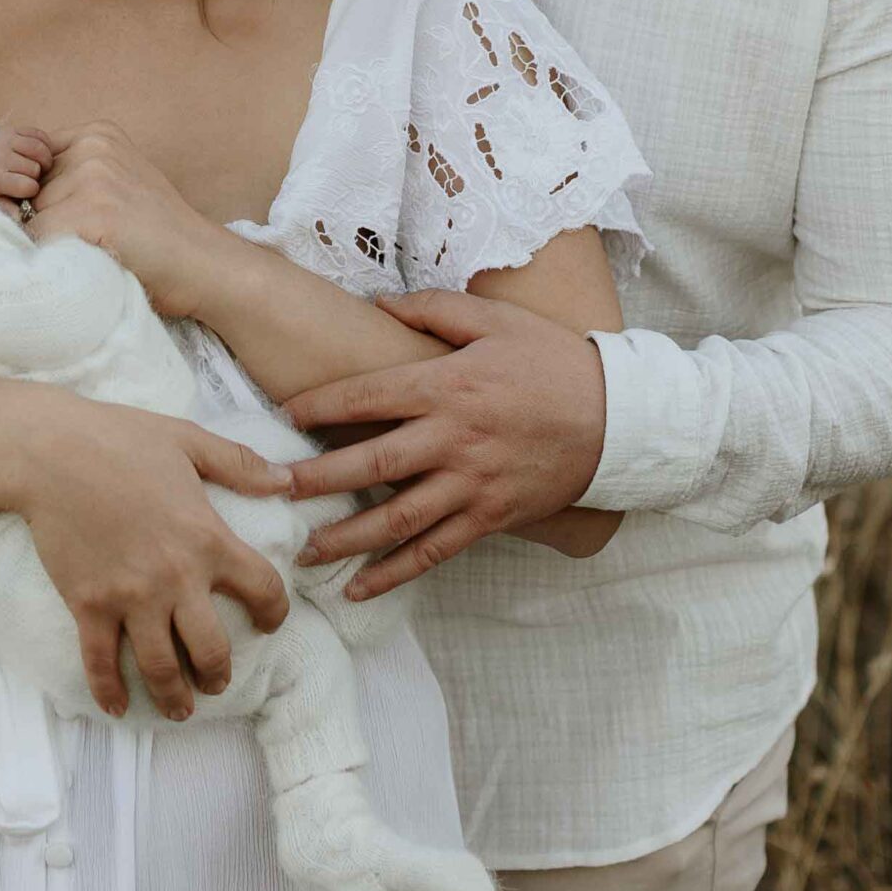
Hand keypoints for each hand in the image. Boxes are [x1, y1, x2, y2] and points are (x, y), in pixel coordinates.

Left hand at [0, 122, 54, 206]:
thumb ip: (9, 209)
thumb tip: (23, 218)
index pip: (27, 186)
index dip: (32, 190)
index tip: (27, 190)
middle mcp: (0, 156)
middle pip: (35, 168)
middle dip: (37, 174)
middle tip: (31, 176)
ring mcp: (6, 139)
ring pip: (39, 149)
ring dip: (44, 159)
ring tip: (40, 165)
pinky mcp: (14, 128)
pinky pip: (39, 134)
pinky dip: (45, 144)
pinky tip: (40, 153)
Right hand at [15, 399, 291, 718]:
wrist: (50, 452)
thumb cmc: (120, 439)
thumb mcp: (189, 440)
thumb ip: (240, 464)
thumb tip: (287, 480)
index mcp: (207, 538)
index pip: (261, 588)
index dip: (274, 611)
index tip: (269, 622)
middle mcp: (175, 577)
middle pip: (211, 649)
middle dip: (218, 673)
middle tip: (217, 681)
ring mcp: (130, 597)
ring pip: (160, 668)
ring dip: (174, 696)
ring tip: (181, 708)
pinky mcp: (89, 605)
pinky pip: (101, 663)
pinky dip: (110, 691)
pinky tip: (118, 707)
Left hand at [27, 120, 226, 318]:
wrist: (202, 262)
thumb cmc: (156, 232)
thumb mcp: (116, 180)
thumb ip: (72, 174)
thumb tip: (5, 194)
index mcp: (97, 133)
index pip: (30, 164)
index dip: (40, 199)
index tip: (70, 220)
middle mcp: (92, 147)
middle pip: (27, 192)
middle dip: (44, 220)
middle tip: (90, 240)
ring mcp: (94, 178)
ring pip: (29, 218)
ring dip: (49, 242)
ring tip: (94, 250)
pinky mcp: (94, 213)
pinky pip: (38, 240)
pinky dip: (52, 259)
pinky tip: (89, 261)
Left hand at [285, 290, 611, 599]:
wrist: (618, 418)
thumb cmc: (553, 361)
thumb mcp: (495, 320)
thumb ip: (434, 310)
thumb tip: (380, 303)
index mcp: (449, 387)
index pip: (369, 397)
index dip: (322, 406)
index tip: (285, 416)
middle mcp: (454, 439)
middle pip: (372, 464)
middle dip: (318, 478)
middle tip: (273, 489)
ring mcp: (472, 485)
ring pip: (398, 519)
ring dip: (346, 537)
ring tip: (304, 550)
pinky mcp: (490, 517)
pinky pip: (435, 551)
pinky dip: (395, 573)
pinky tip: (360, 586)